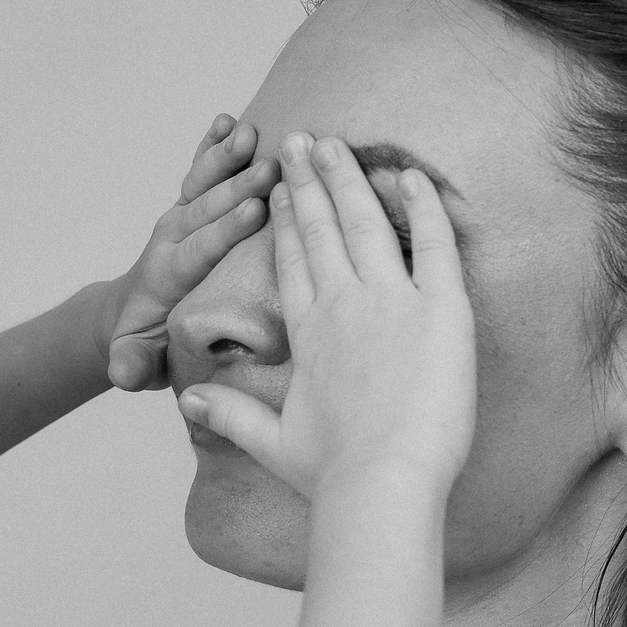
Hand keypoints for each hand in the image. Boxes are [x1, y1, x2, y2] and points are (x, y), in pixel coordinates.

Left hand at [105, 115, 280, 390]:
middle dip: (237, 188)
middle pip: (206, 210)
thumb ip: (131, 367)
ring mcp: (179, 220)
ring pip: (202, 184)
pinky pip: (198, 174)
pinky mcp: (187, 209)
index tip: (255, 211)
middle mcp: (172, 239)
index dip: (225, 231)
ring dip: (225, 157)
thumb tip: (122, 374)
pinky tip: (227, 119)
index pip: (199, 250)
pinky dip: (210, 146)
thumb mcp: (137, 364)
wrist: (127, 319)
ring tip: (249, 132)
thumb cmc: (145, 346)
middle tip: (271, 167)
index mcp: (167, 275)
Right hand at [178, 133, 473, 498]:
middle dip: (308, 180)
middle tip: (299, 140)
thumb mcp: (271, 440)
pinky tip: (412, 175)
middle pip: (321, 227)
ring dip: (349, 177)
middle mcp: (342, 304)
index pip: (291, 260)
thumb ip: (228, 413)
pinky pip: (433, 243)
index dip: (284, 220)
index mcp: (306, 331)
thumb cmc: (332, 473)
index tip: (278, 188)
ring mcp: (391, 302)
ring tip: (336, 143)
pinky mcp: (440, 311)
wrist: (380, 486)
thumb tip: (186, 400)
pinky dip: (422, 206)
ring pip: (365, 222)